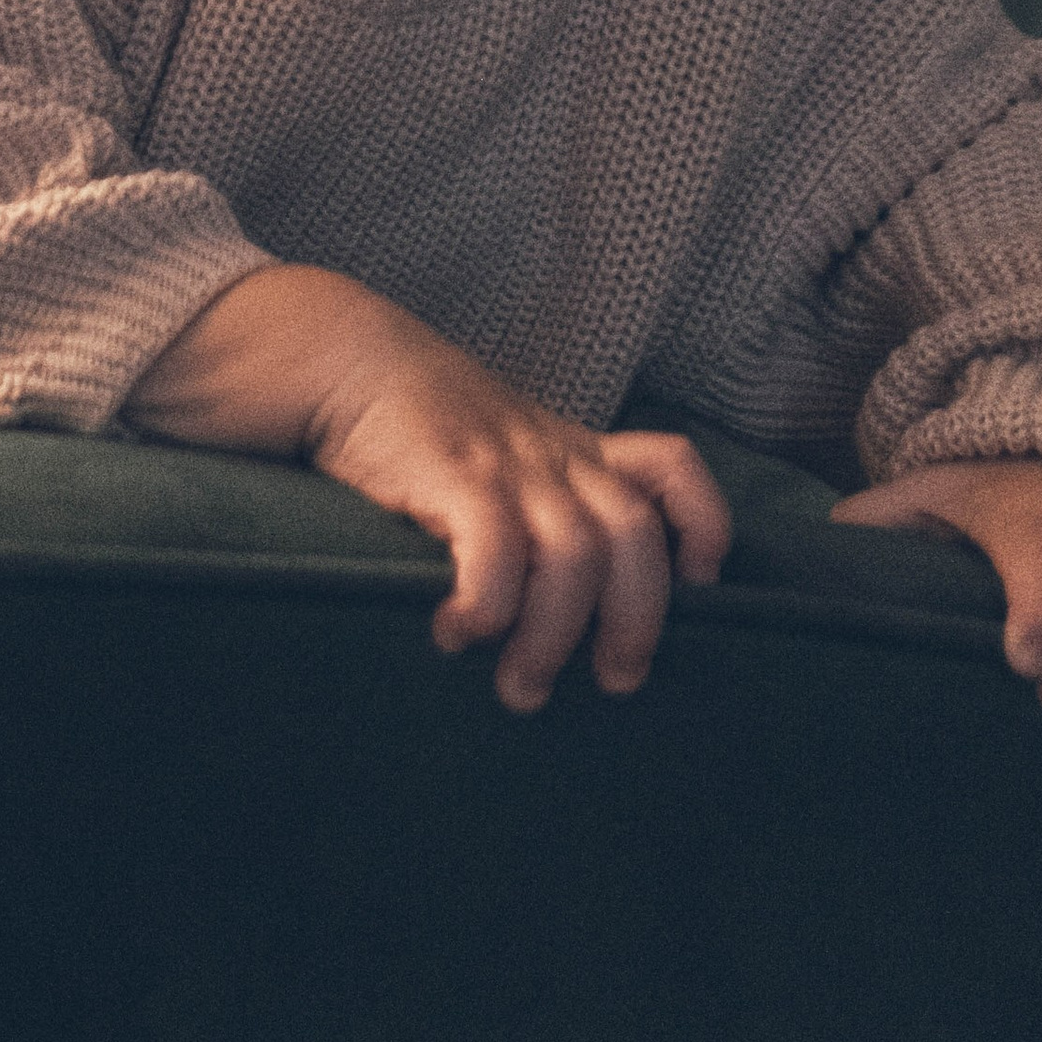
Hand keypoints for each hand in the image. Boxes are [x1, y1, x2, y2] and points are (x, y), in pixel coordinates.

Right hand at [129, 266, 730, 710]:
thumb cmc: (411, 420)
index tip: (701, 582)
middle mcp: (550, 457)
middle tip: (612, 681)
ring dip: (554, 638)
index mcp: (570, 450)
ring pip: (575, 556)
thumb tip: (557, 599)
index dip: (704, 525)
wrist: (337, 353)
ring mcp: (502, 463)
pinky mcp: (449, 472)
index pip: (672, 466)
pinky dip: (489, 605)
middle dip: (636, 621)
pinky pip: (496, 548)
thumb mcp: (495, 447)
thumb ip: (534, 495)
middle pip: (634, 535)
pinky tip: (457, 634)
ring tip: (519, 688)